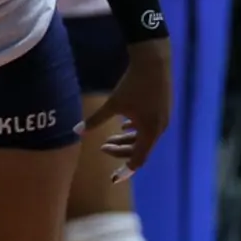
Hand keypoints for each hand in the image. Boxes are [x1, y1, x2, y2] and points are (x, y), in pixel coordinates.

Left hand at [85, 38, 172, 181]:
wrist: (154, 61)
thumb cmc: (132, 84)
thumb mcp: (113, 104)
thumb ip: (96, 120)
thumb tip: (76, 131)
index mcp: (149, 132)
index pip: (137, 160)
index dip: (125, 171)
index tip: (112, 178)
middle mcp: (159, 129)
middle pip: (140, 149)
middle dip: (121, 151)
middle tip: (103, 147)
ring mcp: (163, 119)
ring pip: (145, 137)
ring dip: (128, 140)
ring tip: (110, 138)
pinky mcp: (163, 109)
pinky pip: (149, 127)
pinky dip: (136, 129)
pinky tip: (124, 125)